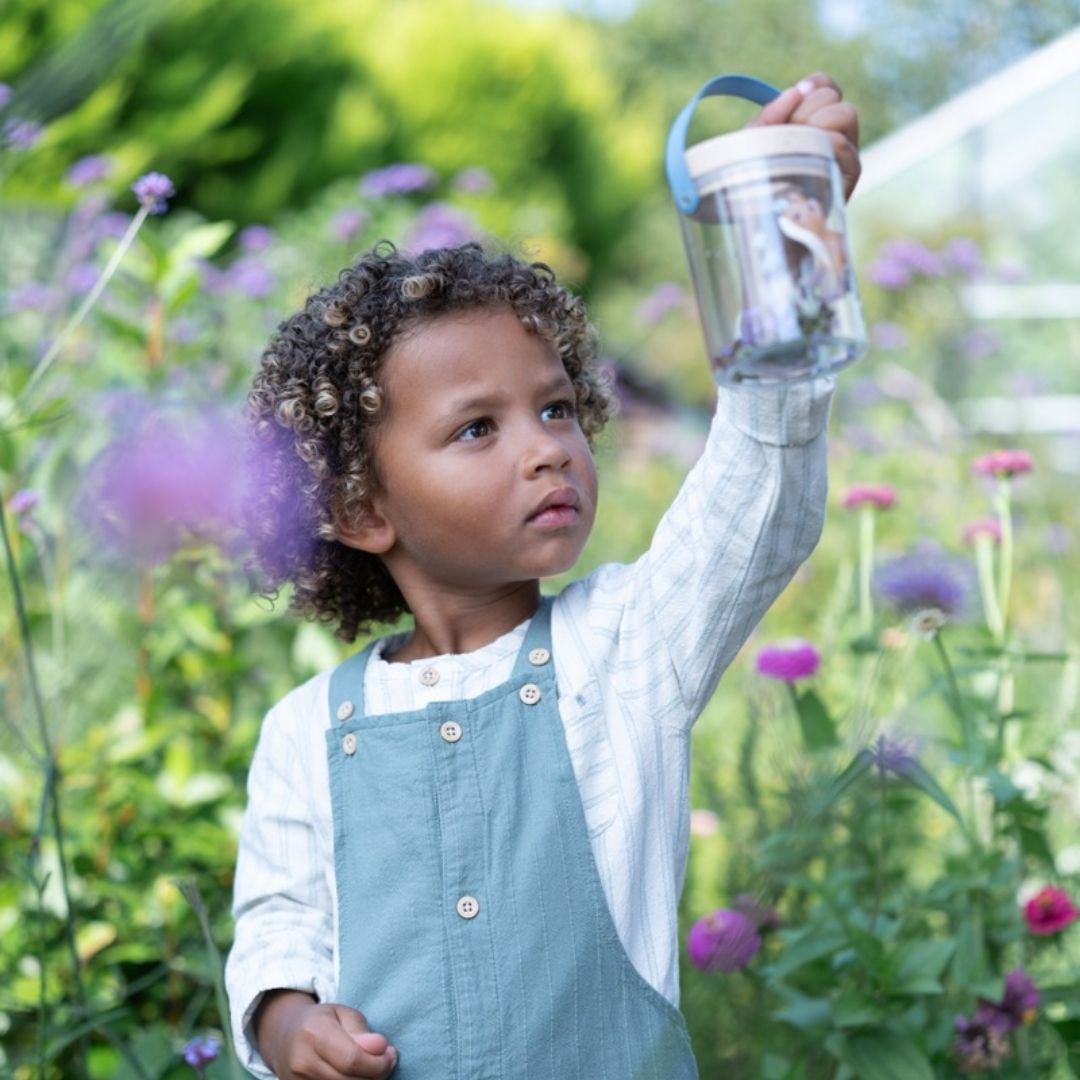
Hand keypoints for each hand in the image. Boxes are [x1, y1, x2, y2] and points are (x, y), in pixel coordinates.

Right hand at [255, 991, 397, 1078]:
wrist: (285, 1038)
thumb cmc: (321, 1022)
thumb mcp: (343, 1013)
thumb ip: (361, 1030)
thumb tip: (381, 1047)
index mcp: (314, 1033)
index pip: (352, 1060)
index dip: (378, 1063)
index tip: (391, 1054)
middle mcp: (302, 1062)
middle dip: (375, 1075)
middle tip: (385, 1061)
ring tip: (370, 1068)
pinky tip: (356, 1076)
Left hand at [745, 72, 860, 200]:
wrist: (758, 220)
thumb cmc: (755, 180)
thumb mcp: (754, 141)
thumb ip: (772, 112)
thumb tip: (797, 90)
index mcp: (814, 122)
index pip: (827, 87)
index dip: (812, 86)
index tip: (792, 102)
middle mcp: (834, 134)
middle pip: (834, 97)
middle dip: (806, 109)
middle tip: (787, 137)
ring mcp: (845, 154)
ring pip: (846, 113)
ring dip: (817, 124)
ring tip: (797, 149)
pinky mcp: (849, 175)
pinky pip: (844, 144)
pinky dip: (825, 144)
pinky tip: (809, 156)